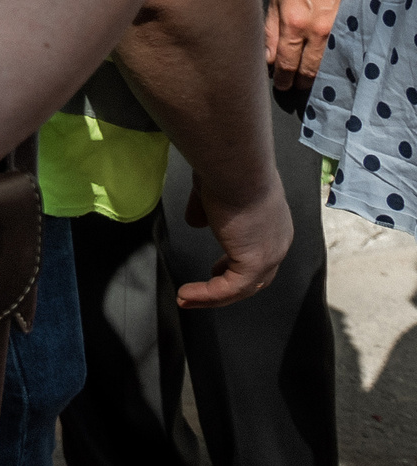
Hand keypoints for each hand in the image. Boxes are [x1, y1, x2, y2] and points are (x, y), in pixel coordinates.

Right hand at [175, 173, 292, 307]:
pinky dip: (207, 294)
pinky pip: (229, 288)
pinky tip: (187, 294)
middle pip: (257, 276)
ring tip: (188, 299)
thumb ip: (205, 208)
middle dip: (230, 285)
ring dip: (215, 296)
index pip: (259, 252)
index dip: (236, 264)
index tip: (214, 269)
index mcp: (273, 222)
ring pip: (245, 287)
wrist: (235, 167)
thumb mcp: (212, 190)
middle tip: (205, 289)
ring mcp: (269, 254)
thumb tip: (195, 221)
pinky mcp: (253, 263)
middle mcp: (278, 241)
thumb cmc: (226, 169)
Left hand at [265, 0, 347, 90]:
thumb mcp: (275, 1)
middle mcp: (315, 31)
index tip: (280, 85)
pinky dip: (331, 64)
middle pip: (307, 70)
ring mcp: (335, 31)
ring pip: (325, 66)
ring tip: (306, 80)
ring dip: (315, 77)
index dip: (282, 78)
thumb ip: (270, 31)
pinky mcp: (349, 29)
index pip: (286, 62)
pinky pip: (339, 55)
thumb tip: (267, 58)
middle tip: (292, 86)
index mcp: (293, 23)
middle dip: (298, 82)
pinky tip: (324, 68)